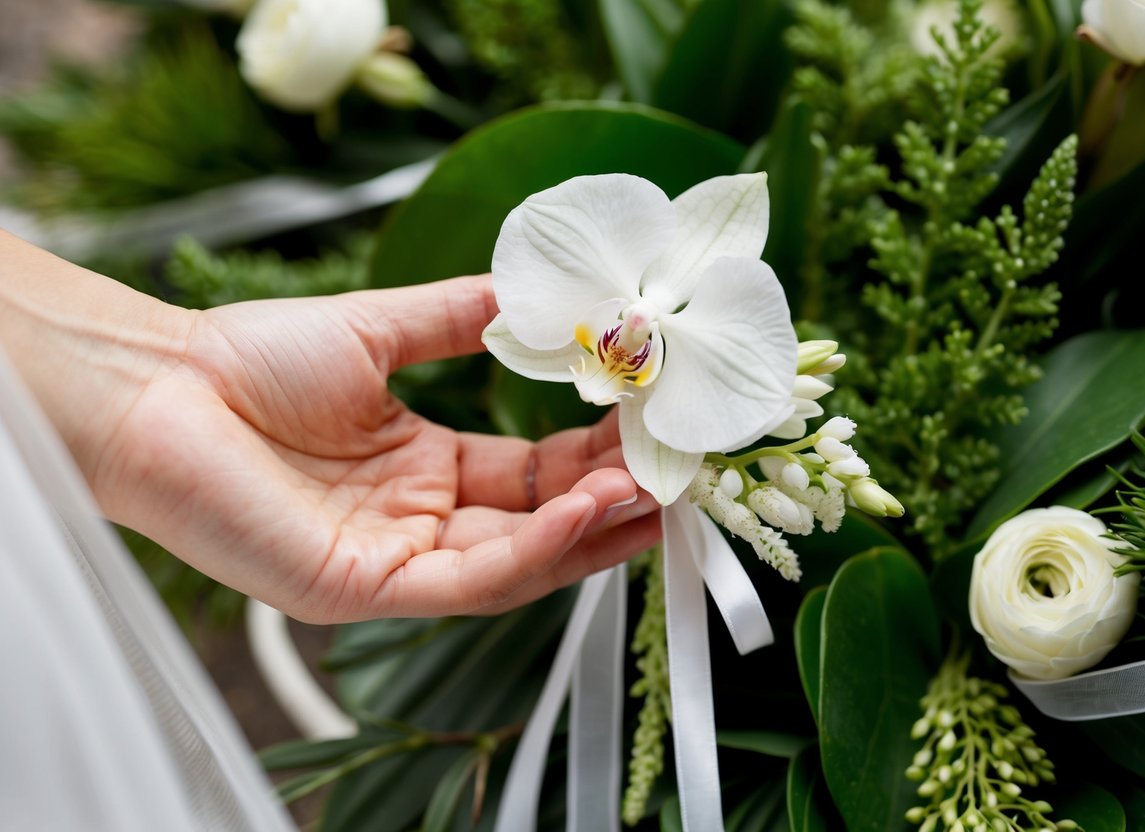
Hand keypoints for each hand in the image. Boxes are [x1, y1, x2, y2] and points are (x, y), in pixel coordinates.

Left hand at [89, 276, 659, 622]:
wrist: (158, 385)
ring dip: (593, 531)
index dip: (594, 452)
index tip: (652, 417)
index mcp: (422, 469)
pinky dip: (538, 550)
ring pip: (519, 562)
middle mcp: (418, 522)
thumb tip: (538, 291)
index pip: (531, 473)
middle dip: (612, 498)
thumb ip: (461, 318)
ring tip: (656, 492)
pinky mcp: (367, 590)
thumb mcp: (380, 331)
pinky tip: (590, 507)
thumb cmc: (247, 360)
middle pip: (538, 523)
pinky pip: (473, 579)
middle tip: (679, 465)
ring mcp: (396, 562)